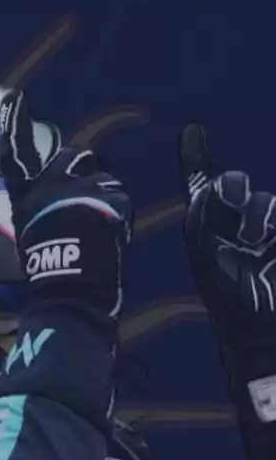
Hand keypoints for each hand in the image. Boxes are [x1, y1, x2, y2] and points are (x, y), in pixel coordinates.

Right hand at [0, 91, 132, 317]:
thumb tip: (61, 203)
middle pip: (74, 157)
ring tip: (100, 226)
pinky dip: (119, 215)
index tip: (14, 96)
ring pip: (103, 177)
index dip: (13, 125)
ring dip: (105, 194)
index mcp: (26, 197)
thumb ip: (44, 209)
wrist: (71, 289)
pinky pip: (119, 198)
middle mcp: (48, 186)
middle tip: (89, 202)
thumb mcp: (32, 233)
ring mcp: (78, 189)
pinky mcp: (107, 198)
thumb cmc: (47, 270)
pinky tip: (111, 236)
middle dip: (85, 172)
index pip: (14, 156)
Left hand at [180, 123, 275, 330]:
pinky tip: (269, 245)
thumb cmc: (231, 297)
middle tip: (235, 221)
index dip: (197, 155)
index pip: (203, 182)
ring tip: (256, 245)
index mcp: (209, 223)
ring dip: (258, 216)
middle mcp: (235, 220)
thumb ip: (208, 214)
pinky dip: (271, 226)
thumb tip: (214, 182)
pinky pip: (274, 215)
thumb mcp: (208, 253)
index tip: (193, 129)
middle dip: (233, 192)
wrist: (262, 330)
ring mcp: (264, 228)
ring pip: (265, 201)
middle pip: (236, 184)